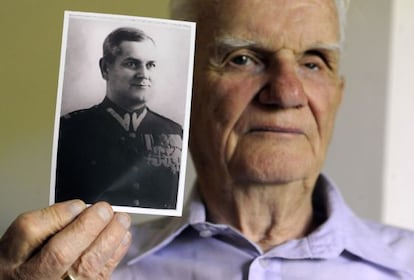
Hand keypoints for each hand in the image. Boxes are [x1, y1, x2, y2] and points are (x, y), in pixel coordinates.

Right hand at [0, 200, 131, 279]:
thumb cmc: (27, 262)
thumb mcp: (24, 242)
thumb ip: (47, 224)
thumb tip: (80, 208)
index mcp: (12, 257)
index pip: (30, 232)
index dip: (57, 215)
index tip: (78, 204)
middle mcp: (33, 276)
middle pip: (59, 253)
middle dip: (87, 228)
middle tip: (104, 210)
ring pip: (86, 266)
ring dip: (110, 238)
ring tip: (121, 219)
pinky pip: (101, 274)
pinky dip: (116, 253)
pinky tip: (122, 237)